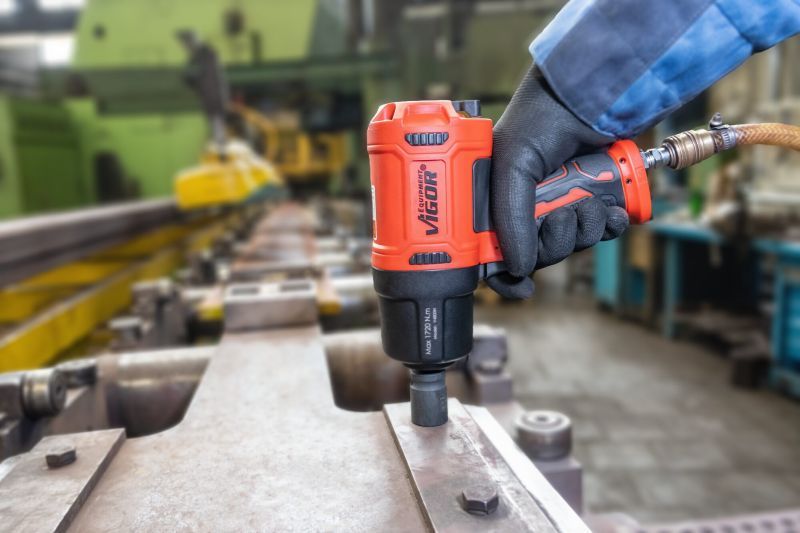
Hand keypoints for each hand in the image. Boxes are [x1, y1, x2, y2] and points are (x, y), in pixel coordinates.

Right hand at [487, 65, 629, 298]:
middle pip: (537, 252)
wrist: (593, 94)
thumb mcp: (512, 168)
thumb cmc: (541, 119)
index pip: (493, 249)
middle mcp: (526, 202)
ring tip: (588, 203)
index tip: (521, 284)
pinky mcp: (593, 196)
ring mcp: (561, 200)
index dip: (504, 273)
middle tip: (562, 218)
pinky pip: (600, 230)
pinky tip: (610, 212)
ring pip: (570, 243)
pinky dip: (607, 226)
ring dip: (583, 231)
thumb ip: (509, 219)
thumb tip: (516, 267)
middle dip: (555, 242)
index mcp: (495, 197)